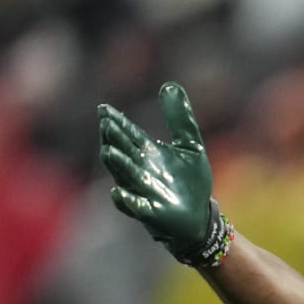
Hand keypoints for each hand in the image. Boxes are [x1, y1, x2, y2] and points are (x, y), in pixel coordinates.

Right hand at [97, 82, 216, 257]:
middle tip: (106, 124)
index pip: (128, 133)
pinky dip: (127, 200)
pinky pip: (134, 206)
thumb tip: (170, 85)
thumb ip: (180, 119)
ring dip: (117, 165)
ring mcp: (141, 192)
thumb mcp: (190, 146)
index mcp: (147, 153)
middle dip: (115, 140)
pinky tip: (119, 193)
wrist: (199, 218)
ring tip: (108, 152)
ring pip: (124, 176)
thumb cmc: (190, 183)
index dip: (117, 122)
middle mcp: (139, 170)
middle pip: (123, 151)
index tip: (105, 109)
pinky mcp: (149, 213)